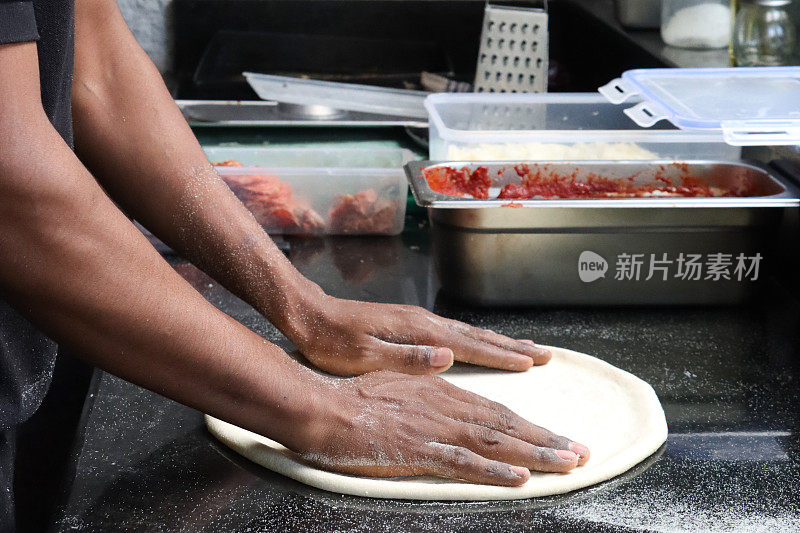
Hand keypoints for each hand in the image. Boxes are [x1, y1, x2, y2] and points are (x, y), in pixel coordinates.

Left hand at [285, 294, 550, 375]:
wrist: (310, 315)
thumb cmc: (332, 342)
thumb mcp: (365, 357)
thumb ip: (406, 359)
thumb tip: (447, 358)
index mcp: (418, 331)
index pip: (469, 346)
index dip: (501, 356)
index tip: (531, 363)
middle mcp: (424, 321)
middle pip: (477, 335)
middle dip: (512, 347)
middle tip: (544, 354)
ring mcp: (417, 320)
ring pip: (467, 332)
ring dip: (498, 341)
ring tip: (523, 347)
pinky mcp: (408, 322)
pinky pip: (453, 331)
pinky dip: (475, 338)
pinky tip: (477, 343)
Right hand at [299, 370, 589, 484]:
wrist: (320, 405)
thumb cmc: (352, 396)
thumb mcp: (395, 382)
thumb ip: (424, 383)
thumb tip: (444, 370)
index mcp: (441, 392)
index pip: (495, 410)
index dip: (530, 425)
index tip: (558, 436)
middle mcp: (444, 406)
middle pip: (504, 424)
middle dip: (546, 439)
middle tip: (581, 452)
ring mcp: (432, 428)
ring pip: (493, 442)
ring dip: (534, 452)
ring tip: (567, 462)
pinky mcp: (416, 450)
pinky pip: (462, 463)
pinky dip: (493, 471)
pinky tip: (518, 478)